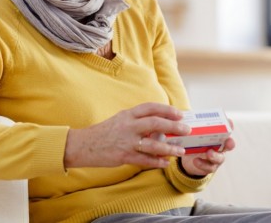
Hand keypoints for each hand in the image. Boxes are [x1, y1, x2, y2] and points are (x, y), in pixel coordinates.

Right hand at [64, 103, 189, 168]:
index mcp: (127, 115)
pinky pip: (144, 160)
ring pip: (152, 144)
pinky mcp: (124, 156)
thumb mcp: (120, 120)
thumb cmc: (104, 132)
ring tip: (180, 150)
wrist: (83, 145)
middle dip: (173, 126)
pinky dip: (156, 162)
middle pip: (155, 123)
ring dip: (169, 148)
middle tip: (186, 130)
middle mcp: (128, 126)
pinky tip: (165, 163)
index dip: (167, 110)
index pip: (150, 108)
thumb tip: (159, 126)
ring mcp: (126, 141)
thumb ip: (137, 121)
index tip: (179, 113)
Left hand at [179, 120, 235, 176]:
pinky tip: (195, 161)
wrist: (189, 159)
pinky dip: (202, 164)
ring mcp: (216, 158)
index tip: (229, 122)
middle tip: (227, 142)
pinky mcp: (209, 167)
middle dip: (230, 143)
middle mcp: (220, 147)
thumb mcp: (192, 134)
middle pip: (229, 145)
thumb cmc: (193, 142)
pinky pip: (208, 167)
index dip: (229, 126)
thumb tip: (183, 114)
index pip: (226, 130)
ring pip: (220, 158)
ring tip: (208, 153)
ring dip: (215, 155)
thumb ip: (191, 126)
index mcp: (217, 136)